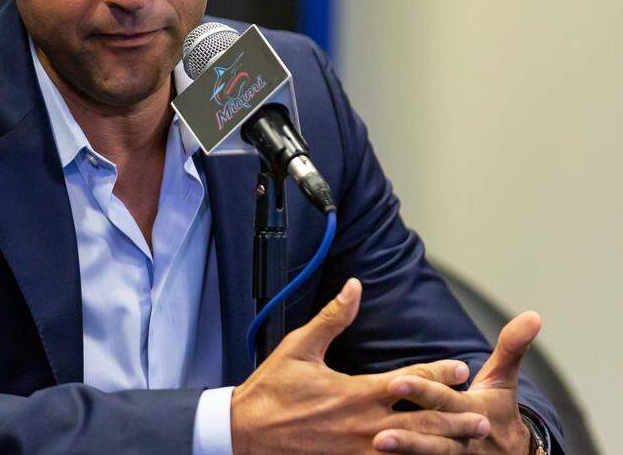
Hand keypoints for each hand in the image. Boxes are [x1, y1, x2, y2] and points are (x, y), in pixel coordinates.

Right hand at [230, 278, 491, 454]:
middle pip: (424, 421)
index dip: (439, 373)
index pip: (410, 380)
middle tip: (481, 417)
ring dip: (443, 446)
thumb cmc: (271, 389)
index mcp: (356, 391)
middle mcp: (365, 424)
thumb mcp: (299, 347)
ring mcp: (360, 450)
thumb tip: (354, 287)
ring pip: (414, 450)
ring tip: (467, 446)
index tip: (460, 369)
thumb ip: (333, 318)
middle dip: (455, 418)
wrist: (245, 432)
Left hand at [377, 312, 542, 453]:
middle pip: (432, 430)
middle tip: (379, 427)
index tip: (396, 381)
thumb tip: (533, 315)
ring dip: (404, 449)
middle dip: (408, 429)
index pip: (443, 399)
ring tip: (378, 443)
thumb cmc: (499, 411)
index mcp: (471, 410)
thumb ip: (512, 347)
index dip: (421, 390)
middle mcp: (461, 437)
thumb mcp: (504, 380)